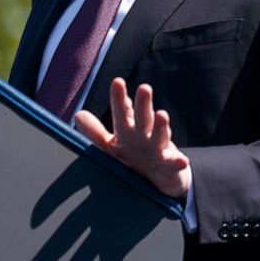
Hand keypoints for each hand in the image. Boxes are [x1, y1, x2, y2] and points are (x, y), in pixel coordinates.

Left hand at [74, 77, 191, 198]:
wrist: (162, 179)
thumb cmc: (135, 158)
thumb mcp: (112, 147)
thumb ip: (95, 133)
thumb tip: (77, 115)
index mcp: (129, 131)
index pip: (123, 111)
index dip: (120, 98)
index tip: (117, 82)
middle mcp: (144, 136)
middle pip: (143, 117)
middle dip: (143, 104)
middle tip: (144, 87)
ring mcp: (159, 149)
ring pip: (160, 136)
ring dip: (161, 126)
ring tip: (162, 114)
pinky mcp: (171, 166)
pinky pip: (174, 165)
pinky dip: (178, 162)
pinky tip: (182, 160)